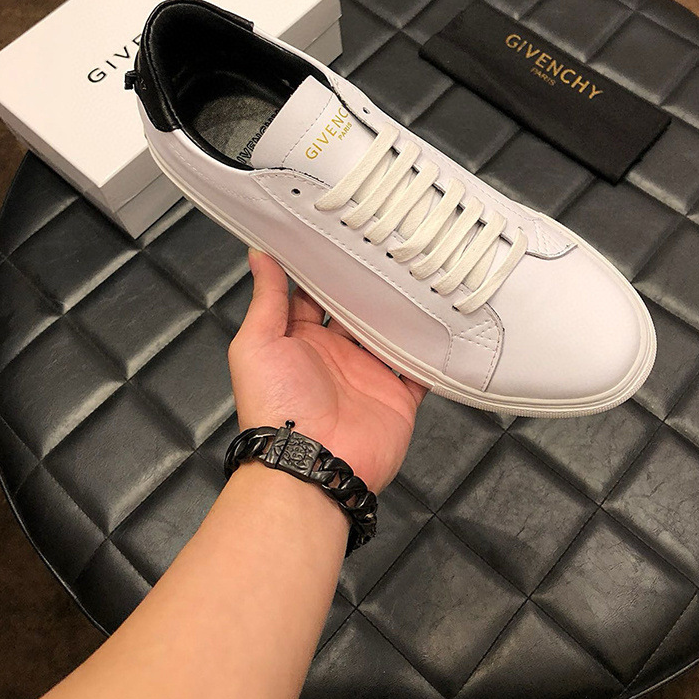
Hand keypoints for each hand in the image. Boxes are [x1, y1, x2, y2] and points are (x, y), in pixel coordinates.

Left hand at [228, 249, 427, 491]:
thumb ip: (265, 300)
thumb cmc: (275, 407)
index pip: (314, 295)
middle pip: (357, 311)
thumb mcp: (256, 345)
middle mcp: (335, 355)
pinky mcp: (397, 396)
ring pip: (391, 334)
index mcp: (299, 340)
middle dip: (369, 285)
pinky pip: (420, 369)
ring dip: (402, 311)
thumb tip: (258, 254)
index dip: (325, 268)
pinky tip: (442, 323)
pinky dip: (432, 351)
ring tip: (418, 275)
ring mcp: (368, 375)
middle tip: (386, 247)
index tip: (339, 235)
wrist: (311, 463)